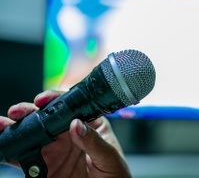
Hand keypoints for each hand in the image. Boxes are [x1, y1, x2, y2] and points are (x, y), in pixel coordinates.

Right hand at [0, 90, 130, 177]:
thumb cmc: (115, 174)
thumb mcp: (110, 157)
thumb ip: (94, 142)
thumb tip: (76, 124)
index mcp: (89, 125)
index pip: (71, 107)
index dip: (55, 100)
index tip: (43, 100)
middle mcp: (69, 134)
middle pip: (47, 117)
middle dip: (29, 111)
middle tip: (18, 111)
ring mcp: (56, 149)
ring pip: (32, 134)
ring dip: (16, 128)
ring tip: (3, 125)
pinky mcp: (46, 166)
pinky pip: (26, 157)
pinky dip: (13, 152)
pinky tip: (7, 147)